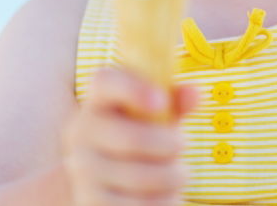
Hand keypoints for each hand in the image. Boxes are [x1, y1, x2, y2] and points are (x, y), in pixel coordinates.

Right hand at [62, 66, 199, 204]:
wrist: (102, 173)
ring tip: (177, 173)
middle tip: (182, 145)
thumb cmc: (139, 131)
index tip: (161, 100)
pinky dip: (162, 201)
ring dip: (172, 177)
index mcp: (98, 100)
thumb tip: (194, 94)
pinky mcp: (89, 201)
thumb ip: (175, 99)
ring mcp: (82, 170)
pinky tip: (166, 194)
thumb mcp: (156, 112)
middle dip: (171, 144)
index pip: (105, 82)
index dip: (133, 88)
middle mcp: (82, 133)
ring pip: (140, 178)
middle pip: (133, 138)